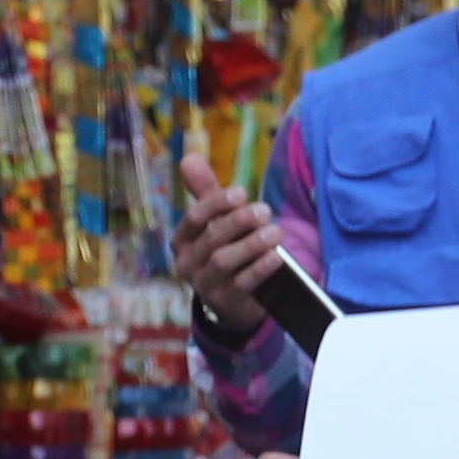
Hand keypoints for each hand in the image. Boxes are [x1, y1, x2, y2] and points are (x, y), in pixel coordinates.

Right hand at [170, 156, 289, 337]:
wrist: (236, 301)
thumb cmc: (226, 250)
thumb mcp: (216, 222)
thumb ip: (206, 193)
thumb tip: (188, 157)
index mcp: (183, 241)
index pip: (193, 218)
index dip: (216, 204)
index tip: (242, 192)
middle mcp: (188, 263)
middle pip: (211, 238)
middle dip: (238, 222)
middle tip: (264, 211)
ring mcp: (206, 285)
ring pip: (224, 261)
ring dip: (251, 244)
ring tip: (274, 232)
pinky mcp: (227, 301)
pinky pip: (242, 283)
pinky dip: (260, 268)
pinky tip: (276, 256)